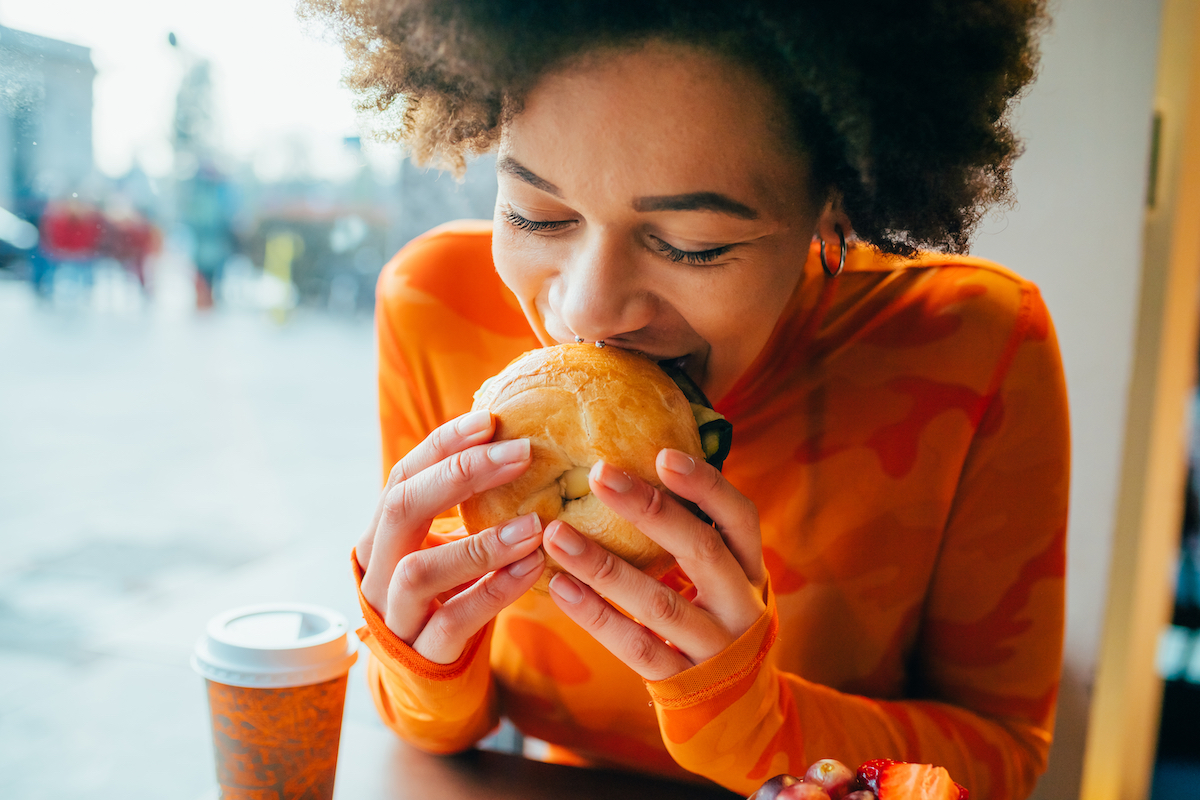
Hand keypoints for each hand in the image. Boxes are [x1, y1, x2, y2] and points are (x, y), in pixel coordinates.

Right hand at [357, 409, 544, 662]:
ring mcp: (396, 613)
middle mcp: (377, 568)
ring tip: (535, 525)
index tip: (490, 420)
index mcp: (382, 533)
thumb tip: (522, 439)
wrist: (429, 679)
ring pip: (420, 570)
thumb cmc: (449, 595)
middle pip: (401, 507)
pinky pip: (454, 620)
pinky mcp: (423, 653)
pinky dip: (495, 591)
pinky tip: (532, 568)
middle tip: (522, 453)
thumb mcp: (446, 545)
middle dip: (461, 474)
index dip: (443, 445)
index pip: (403, 475)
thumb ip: (467, 505)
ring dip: (481, 543)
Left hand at [542, 448, 766, 680]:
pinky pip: (635, 647)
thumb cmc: (715, 619)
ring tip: (557, 534)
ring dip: (604, 565)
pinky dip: (596, 616)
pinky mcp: (682, 683)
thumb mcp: (723, 578)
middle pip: (700, 551)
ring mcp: (714, 648)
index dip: (706, 485)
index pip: (739, 518)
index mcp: (752, 569)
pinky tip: (561, 587)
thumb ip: (693, 533)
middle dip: (649, 510)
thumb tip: (640, 463)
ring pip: (658, 603)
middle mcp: (741, 606)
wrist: (737, 710)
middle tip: (598, 474)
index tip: (662, 455)